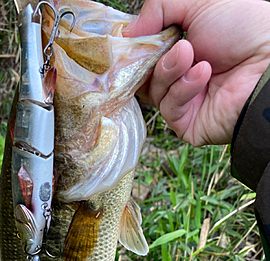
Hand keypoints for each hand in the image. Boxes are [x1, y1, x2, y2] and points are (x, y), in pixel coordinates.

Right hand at [123, 0, 269, 145]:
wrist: (269, 61)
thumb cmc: (243, 28)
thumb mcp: (197, 3)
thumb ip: (158, 9)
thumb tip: (127, 32)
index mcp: (179, 48)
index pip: (142, 55)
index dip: (136, 48)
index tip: (132, 40)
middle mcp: (179, 76)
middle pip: (141, 76)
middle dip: (150, 58)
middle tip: (169, 44)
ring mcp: (184, 101)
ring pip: (152, 92)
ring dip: (168, 70)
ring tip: (190, 53)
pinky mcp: (188, 124)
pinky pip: (169, 110)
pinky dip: (182, 89)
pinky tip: (203, 73)